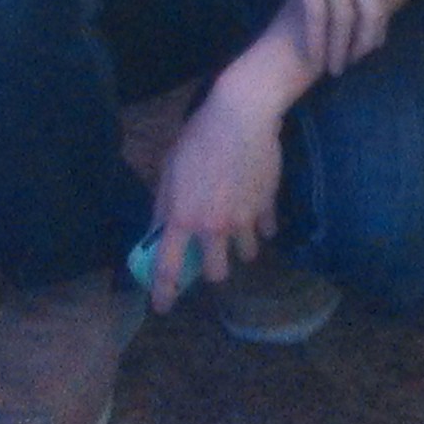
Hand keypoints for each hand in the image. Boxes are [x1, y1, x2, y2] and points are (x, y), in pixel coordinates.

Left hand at [142, 70, 292, 309]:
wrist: (241, 115)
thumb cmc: (198, 138)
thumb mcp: (170, 170)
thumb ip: (164, 207)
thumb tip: (157, 235)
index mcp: (183, 218)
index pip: (168, 268)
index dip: (164, 293)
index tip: (162, 308)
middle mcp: (213, 227)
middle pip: (216, 274)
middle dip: (213, 268)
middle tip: (211, 252)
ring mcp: (243, 220)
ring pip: (246, 255)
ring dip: (239, 246)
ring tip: (236, 224)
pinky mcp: (267, 208)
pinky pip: (266, 230)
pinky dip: (261, 225)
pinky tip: (256, 205)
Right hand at [242, 0, 386, 77]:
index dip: (378, 20)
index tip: (369, 40)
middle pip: (372, 9)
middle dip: (366, 41)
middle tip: (354, 62)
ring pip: (345, 17)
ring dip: (340, 48)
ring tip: (332, 70)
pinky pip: (318, 13)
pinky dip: (317, 40)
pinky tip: (312, 56)